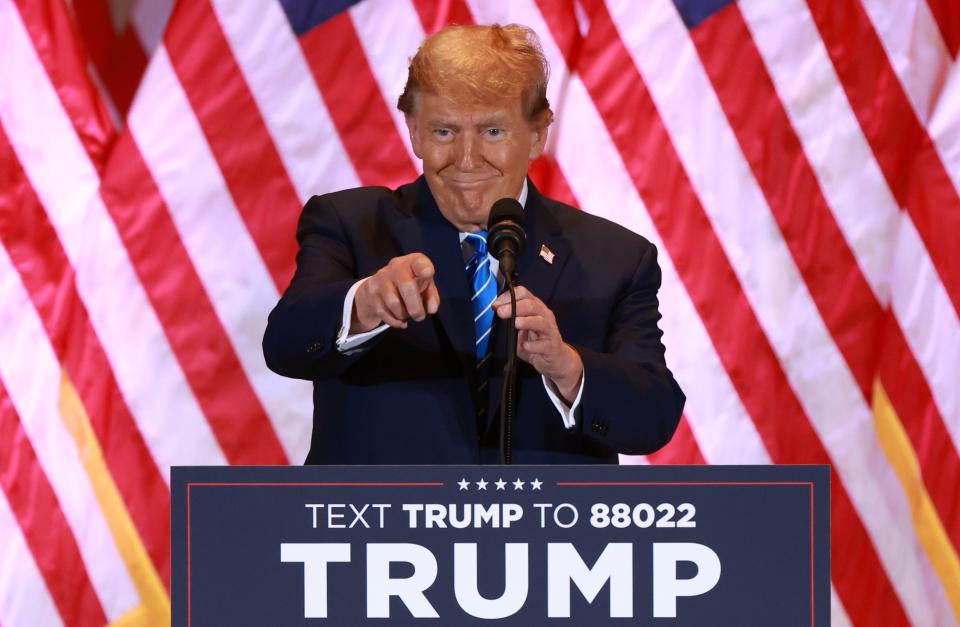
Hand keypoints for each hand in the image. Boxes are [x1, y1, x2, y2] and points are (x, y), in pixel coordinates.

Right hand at [352, 253, 439, 332]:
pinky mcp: (371, 293)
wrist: (377, 288)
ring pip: (394, 303)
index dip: (424, 267)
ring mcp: (381, 279)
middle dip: (416, 307)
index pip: (418, 262)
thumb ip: (431, 296)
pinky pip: (384, 313)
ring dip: (403, 315)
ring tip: (406, 315)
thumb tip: (431, 309)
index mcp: (412, 263)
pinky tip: (399, 320)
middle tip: (420, 317)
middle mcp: (395, 267)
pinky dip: (395, 321)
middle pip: (407, 286)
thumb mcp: (423, 287)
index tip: (428, 273)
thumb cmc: (408, 285)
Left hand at [494, 286, 582, 401]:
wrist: (556, 360)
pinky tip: (525, 346)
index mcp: (536, 308)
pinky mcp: (552, 347)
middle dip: (514, 307)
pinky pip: (543, 344)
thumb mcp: (522, 328)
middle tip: (501, 313)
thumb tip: (497, 311)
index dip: (509, 297)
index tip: (496, 305)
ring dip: (527, 321)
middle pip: (531, 305)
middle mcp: (544, 316)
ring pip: (540, 321)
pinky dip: (533, 345)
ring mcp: (550, 331)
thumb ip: (511, 320)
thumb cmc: (537, 341)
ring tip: (516, 323)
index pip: (524, 293)